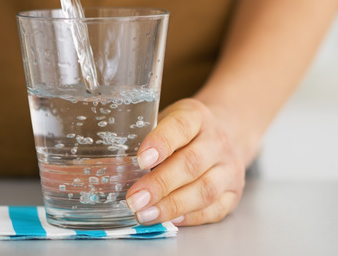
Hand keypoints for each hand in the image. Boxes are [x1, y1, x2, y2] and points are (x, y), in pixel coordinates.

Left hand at [125, 98, 246, 225]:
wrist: (228, 132)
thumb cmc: (183, 130)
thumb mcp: (164, 119)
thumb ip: (142, 137)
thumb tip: (103, 166)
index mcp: (196, 116)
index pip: (180, 126)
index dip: (160, 143)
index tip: (140, 160)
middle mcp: (217, 141)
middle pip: (191, 163)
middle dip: (160, 184)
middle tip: (134, 199)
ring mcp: (229, 167)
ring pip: (204, 190)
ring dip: (172, 205)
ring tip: (145, 215)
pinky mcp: (234, 191)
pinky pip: (215, 208)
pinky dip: (191, 217)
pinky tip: (171, 220)